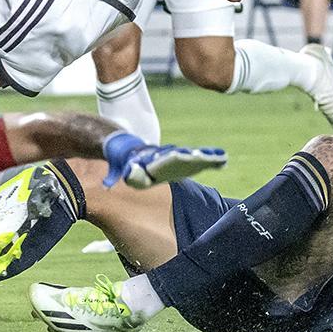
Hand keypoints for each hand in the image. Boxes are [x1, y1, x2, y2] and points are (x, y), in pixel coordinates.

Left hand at [105, 143, 227, 187]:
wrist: (127, 147)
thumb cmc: (123, 161)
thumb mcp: (118, 167)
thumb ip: (117, 176)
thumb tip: (109, 184)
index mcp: (151, 157)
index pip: (163, 158)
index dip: (173, 158)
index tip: (184, 156)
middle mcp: (165, 155)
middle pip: (183, 155)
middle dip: (195, 157)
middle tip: (211, 156)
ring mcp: (174, 156)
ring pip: (193, 156)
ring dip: (207, 157)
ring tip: (222, 157)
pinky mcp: (179, 159)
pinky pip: (196, 160)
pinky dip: (209, 160)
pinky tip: (223, 161)